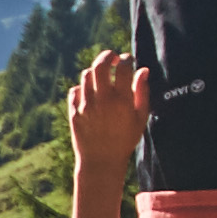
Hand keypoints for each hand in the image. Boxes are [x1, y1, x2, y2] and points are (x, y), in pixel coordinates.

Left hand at [66, 46, 144, 176]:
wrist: (101, 162)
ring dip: (95, 72)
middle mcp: (102, 99)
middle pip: (100, 65)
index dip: (127, 58)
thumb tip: (143, 70)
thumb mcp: (140, 118)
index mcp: (121, 100)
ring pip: (86, 75)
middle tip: (113, 58)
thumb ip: (142, 92)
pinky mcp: (73, 112)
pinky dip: (82, 87)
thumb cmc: (125, 140)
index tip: (128, 60)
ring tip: (103, 77)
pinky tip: (90, 93)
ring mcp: (85, 105)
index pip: (123, 67)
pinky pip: (74, 90)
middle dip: (108, 56)